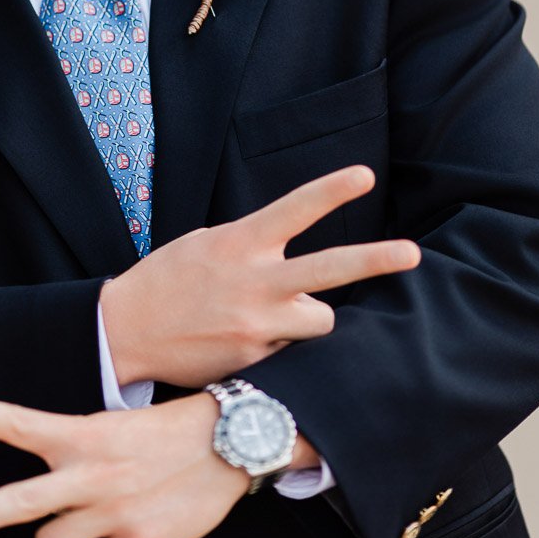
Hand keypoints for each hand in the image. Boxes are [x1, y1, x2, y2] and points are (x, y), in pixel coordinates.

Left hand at [0, 392, 250, 537]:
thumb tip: (51, 502)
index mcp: (86, 436)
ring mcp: (113, 511)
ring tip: (80, 527)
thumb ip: (79, 457)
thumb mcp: (119, 427)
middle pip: (22, 502)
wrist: (230, 444)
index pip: (25, 424)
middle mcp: (92, 474)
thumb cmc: (170, 433)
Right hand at [101, 165, 419, 387]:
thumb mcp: (207, 245)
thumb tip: (288, 249)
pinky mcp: (256, 360)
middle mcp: (254, 282)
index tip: (363, 176)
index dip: (331, 190)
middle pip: (329, 269)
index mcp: (240, 243)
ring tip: (268, 313)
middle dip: (376, 260)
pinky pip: (290, 348)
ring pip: (320, 318)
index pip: (294, 209)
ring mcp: (258, 325)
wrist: (125, 333)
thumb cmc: (168, 280)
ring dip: (307, 315)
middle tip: (413, 254)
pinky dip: (278, 342)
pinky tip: (242, 339)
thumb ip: (252, 244)